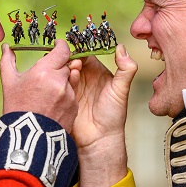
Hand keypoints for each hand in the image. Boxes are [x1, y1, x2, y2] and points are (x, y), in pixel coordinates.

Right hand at [0, 39, 78, 131]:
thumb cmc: (17, 108)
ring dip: (62, 83)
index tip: (58, 45)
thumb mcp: (9, 83)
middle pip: (66, 65)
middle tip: (46, 75)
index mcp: (45, 71)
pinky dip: (65, 97)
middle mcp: (60, 81)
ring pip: (70, 81)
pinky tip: (52, 105)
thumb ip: (8, 61)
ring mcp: (69, 95)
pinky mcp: (74, 107)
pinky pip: (72, 95)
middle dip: (58, 68)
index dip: (61, 46)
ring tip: (47, 94)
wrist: (27, 137)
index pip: (63, 50)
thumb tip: (6, 47)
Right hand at [69, 44, 137, 186]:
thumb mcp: (121, 90)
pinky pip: (60, 83)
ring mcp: (73, 87)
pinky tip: (67, 81)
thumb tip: (122, 48)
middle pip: (74, 60)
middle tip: (75, 62)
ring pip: (65, 70)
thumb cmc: (113, 116)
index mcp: (98, 72)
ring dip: (67, 68)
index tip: (80, 48)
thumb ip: (125, 68)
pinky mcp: (64, 96)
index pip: (88, 54)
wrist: (99, 138)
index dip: (83, 50)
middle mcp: (85, 77)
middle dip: (72, 58)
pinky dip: (62, 79)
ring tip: (73, 71)